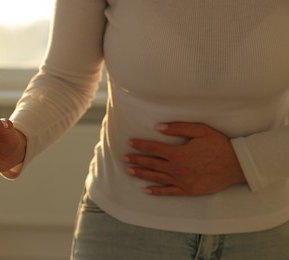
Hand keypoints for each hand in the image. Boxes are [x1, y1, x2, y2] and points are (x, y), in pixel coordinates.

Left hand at [124, 122, 245, 195]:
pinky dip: (156, 191)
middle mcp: (176, 167)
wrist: (236, 164)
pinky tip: (146, 191)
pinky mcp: (188, 190)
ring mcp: (181, 180)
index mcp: (178, 152)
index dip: (140, 145)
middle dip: (136, 160)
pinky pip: (168, 192)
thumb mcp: (200, 130)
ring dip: (141, 174)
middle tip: (123, 158)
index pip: (153, 148)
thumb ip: (178, 128)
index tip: (129, 143)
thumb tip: (158, 127)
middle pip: (151, 163)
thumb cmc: (219, 144)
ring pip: (156, 177)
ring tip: (129, 171)